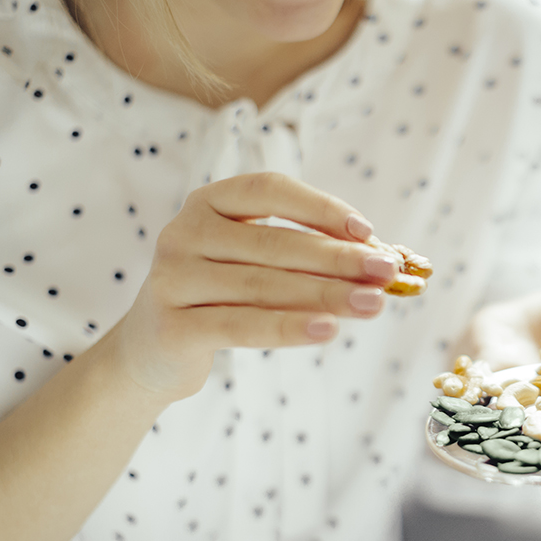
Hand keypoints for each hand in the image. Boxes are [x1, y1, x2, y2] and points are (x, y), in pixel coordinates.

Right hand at [108, 172, 398, 403]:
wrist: (153, 350)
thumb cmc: (223, 296)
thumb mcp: (257, 263)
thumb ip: (310, 254)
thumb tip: (385, 258)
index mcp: (208, 203)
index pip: (269, 190)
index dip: (320, 207)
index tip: (367, 231)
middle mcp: (184, 233)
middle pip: (275, 243)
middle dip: (339, 259)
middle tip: (387, 272)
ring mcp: (172, 279)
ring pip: (264, 286)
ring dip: (327, 295)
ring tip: (374, 305)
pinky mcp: (172, 326)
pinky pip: (241, 325)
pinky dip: (289, 328)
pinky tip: (329, 331)